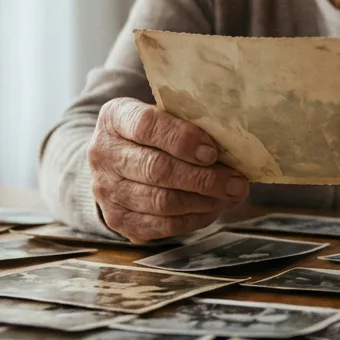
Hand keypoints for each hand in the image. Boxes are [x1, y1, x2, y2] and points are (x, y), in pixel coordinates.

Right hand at [89, 98, 248, 242]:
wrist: (116, 160)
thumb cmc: (152, 134)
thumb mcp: (162, 114)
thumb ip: (188, 123)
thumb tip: (232, 145)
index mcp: (114, 118)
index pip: (146, 125)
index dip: (182, 139)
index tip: (212, 151)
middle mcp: (103, 154)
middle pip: (156, 169)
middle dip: (202, 178)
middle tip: (235, 181)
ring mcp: (107, 191)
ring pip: (161, 201)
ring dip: (203, 201)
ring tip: (230, 195)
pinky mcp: (119, 220)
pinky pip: (162, 225)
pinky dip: (193, 219)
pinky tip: (213, 208)